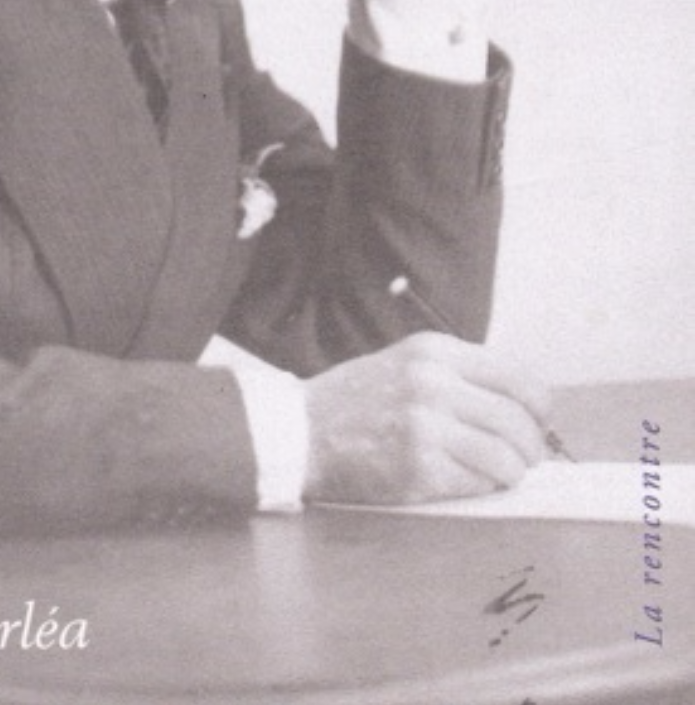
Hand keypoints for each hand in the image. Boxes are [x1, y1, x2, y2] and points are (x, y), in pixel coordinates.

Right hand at [303, 333, 549, 505]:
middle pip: (517, 419)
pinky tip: (469, 482)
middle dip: (532, 447)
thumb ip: (458, 376)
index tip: (538, 421)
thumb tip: (520, 407)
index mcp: (434, 351)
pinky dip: (483, 488)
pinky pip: (477, 483)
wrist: (301, 432)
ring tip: (502, 474)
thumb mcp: (408, 363)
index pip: (517, 377)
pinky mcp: (417, 469)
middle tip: (527, 458)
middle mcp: (433, 384)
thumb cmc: (357, 400)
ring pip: (505, 456)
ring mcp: (425, 427)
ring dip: (512, 472)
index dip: (539, 406)